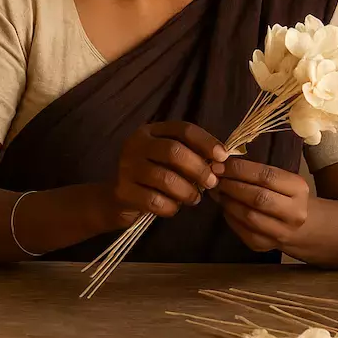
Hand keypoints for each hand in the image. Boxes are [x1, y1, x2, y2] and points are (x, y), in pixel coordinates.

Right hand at [105, 122, 228, 227]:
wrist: (115, 199)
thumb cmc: (150, 177)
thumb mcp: (166, 159)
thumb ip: (190, 154)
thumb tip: (220, 160)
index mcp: (150, 131)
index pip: (183, 129)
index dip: (206, 142)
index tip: (223, 157)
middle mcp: (136, 144)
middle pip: (174, 151)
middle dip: (198, 169)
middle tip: (212, 183)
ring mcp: (126, 167)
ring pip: (166, 178)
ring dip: (187, 191)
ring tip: (194, 198)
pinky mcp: (123, 191)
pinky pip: (155, 201)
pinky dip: (171, 207)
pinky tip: (173, 207)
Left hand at [213, 159, 309, 251]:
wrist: (304, 228)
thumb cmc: (287, 196)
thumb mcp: (283, 180)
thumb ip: (258, 173)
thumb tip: (223, 165)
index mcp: (299, 189)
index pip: (266, 176)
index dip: (240, 170)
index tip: (220, 164)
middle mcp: (294, 212)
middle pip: (257, 197)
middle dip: (231, 186)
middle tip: (215, 178)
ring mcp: (281, 232)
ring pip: (248, 216)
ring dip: (228, 201)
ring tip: (217, 191)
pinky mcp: (266, 245)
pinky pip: (242, 230)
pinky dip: (229, 216)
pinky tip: (224, 206)